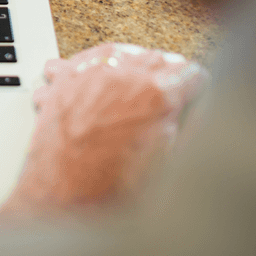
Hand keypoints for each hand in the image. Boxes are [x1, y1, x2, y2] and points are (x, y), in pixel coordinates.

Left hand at [0, 43, 207, 220]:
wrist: (63, 202)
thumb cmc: (112, 192)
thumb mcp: (169, 163)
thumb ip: (183, 128)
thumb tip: (192, 113)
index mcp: (156, 96)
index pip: (190, 72)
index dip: (196, 88)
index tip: (194, 94)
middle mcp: (120, 78)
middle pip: (153, 57)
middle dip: (164, 73)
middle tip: (168, 90)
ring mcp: (86, 78)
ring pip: (115, 53)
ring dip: (126, 65)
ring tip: (131, 81)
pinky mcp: (59, 86)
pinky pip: (76, 62)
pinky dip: (85, 69)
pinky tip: (90, 82)